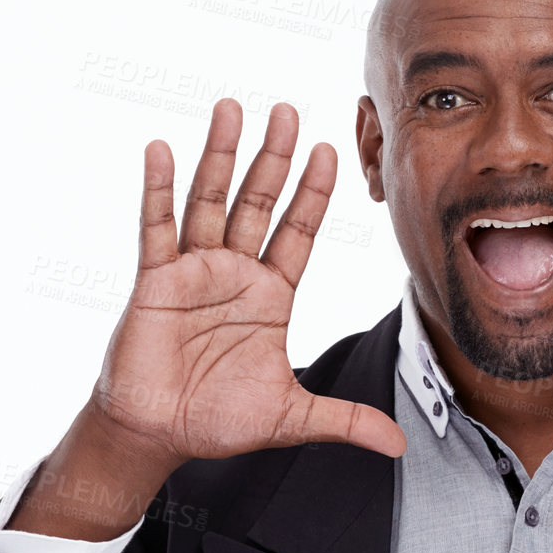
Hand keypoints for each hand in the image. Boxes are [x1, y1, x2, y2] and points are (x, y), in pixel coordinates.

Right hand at [92, 98, 406, 467]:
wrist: (159, 435)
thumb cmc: (219, 419)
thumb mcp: (293, 418)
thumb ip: (345, 420)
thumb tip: (397, 444)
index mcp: (271, 296)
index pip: (298, 232)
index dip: (313, 193)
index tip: (329, 150)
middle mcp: (235, 273)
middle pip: (258, 203)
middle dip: (273, 158)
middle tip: (287, 110)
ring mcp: (194, 271)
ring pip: (210, 201)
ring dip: (220, 156)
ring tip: (232, 108)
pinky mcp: (155, 281)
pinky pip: (157, 227)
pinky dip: (158, 189)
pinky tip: (163, 149)